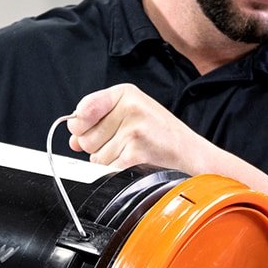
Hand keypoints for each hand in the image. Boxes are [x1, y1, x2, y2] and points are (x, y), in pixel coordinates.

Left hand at [67, 84, 219, 171]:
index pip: (82, 110)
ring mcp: (133, 131)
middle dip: (98, 147)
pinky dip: (118, 173)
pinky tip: (136, 164)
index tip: (90, 129)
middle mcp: (130, 108)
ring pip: (95, 158)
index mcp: (126, 93)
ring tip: (134, 153)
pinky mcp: (135, 155)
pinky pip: (107, 170)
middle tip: (124, 144)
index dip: (81, 126)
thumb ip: (99, 121)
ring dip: (110, 162)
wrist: (193, 156)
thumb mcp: (133, 115)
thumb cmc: (162, 136)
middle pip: (85, 138)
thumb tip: (73, 139)